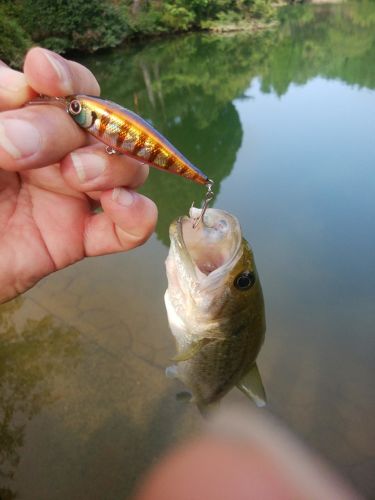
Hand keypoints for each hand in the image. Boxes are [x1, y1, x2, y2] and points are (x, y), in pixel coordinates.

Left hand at [0, 48, 156, 303]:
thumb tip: (27, 87)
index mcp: (28, 124)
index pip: (68, 90)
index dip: (67, 78)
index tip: (44, 76)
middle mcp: (58, 156)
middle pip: (104, 127)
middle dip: (71, 132)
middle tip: (23, 152)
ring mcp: (72, 198)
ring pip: (129, 170)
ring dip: (115, 166)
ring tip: (76, 175)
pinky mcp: (80, 239)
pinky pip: (128, 230)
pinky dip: (137, 215)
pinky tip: (120, 204)